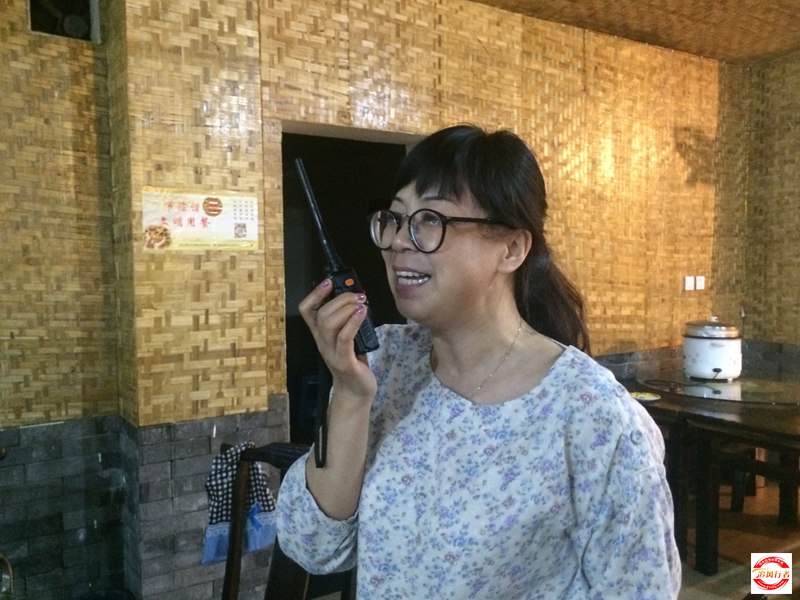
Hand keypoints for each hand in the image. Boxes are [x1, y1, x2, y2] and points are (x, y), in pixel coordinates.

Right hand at [298, 278, 377, 400]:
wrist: (356, 392)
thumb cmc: (353, 362)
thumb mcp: (348, 337)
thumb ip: (347, 321)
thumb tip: (356, 298)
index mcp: (321, 334)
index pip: (307, 311)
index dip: (314, 294)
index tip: (328, 282)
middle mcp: (322, 342)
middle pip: (321, 314)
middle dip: (339, 299)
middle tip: (358, 295)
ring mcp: (331, 352)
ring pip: (328, 324)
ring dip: (346, 308)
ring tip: (361, 303)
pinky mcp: (344, 361)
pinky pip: (344, 338)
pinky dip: (353, 322)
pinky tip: (362, 313)